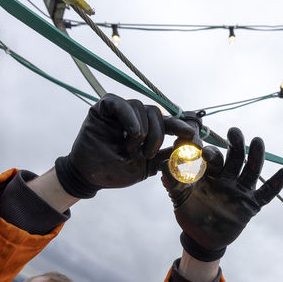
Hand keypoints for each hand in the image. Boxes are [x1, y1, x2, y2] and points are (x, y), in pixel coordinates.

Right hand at [55, 94, 193, 197]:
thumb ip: (165, 157)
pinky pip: (121, 104)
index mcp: (146, 129)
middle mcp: (134, 117)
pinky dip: (130, 118)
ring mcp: (120, 110)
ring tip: (131, 149)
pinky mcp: (104, 107)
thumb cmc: (116, 171)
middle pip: (157, 113)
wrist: (90, 177)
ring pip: (142, 108)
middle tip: (149, 154)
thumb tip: (189, 151)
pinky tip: (134, 133)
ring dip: (142, 131)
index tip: (191, 135)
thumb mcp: (147, 167)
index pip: (168, 123)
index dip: (180, 127)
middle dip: (158, 134)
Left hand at [162, 127, 282, 260]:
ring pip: (251, 170)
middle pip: (235, 157)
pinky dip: (277, 183)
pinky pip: (267, 193)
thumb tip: (163, 165)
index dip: (210, 151)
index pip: (213, 157)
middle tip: (234, 132)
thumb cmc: (189, 213)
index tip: (203, 148)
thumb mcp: (179, 197)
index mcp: (210, 172)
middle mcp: (228, 177)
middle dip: (235, 144)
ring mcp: (241, 190)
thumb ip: (172, 181)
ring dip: (255, 156)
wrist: (201, 238)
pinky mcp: (251, 204)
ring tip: (258, 141)